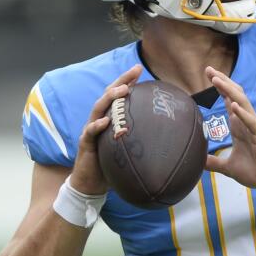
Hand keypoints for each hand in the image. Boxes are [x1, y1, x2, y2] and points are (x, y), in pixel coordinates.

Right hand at [68, 65, 141, 194]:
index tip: (140, 70)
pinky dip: (97, 125)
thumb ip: (141, 141)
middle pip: (108, 95)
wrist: (90, 185)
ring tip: (123, 90)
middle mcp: (98, 120)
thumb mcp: (128, 150)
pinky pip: (90, 132)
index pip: (118, 96)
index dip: (127, 81)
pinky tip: (106, 121)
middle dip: (121, 81)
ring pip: (98, 108)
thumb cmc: (111, 167)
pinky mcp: (85, 144)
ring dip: (110, 98)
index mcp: (109, 120)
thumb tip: (169, 140)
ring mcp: (90, 130)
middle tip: (134, 71)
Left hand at [205, 67, 255, 190]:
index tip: (208, 74)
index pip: (228, 100)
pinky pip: (251, 122)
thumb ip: (214, 163)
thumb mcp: (228, 167)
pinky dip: (242, 114)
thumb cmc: (255, 170)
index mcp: (238, 125)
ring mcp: (254, 127)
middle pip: (234, 95)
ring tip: (216, 80)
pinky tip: (233, 106)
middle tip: (209, 69)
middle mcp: (246, 122)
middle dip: (222, 81)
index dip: (219, 87)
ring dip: (229, 90)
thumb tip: (198, 162)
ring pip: (241, 103)